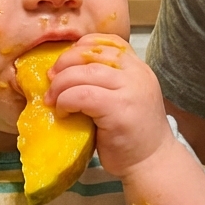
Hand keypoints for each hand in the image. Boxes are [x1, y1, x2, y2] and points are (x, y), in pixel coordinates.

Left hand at [46, 34, 174, 177]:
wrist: (153, 163)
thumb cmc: (132, 134)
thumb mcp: (124, 98)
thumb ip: (106, 82)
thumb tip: (64, 72)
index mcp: (138, 68)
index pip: (108, 41)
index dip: (81, 47)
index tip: (65, 63)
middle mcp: (137, 74)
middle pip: (91, 53)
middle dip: (64, 63)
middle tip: (51, 80)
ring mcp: (130, 90)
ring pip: (84, 73)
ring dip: (61, 84)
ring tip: (52, 100)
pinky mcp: (119, 110)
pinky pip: (83, 95)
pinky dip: (66, 100)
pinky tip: (63, 112)